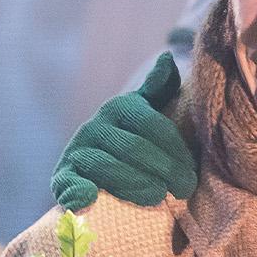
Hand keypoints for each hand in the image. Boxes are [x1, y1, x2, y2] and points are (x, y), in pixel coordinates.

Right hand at [50, 53, 196, 209]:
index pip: (154, 126)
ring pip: (108, 167)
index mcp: (119, 107)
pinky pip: (69, 183)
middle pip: (134, 147)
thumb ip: (159, 88)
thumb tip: (166, 56)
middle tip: (184, 189)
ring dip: (135, 183)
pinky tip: (89, 199)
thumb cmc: (134, 140)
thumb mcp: (148, 112)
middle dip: (164, 169)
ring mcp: (77, 151)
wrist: (97, 168)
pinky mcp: (63, 176)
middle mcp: (95, 126)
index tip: (193, 174)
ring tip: (157, 196)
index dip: (177, 151)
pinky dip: (77, 192)